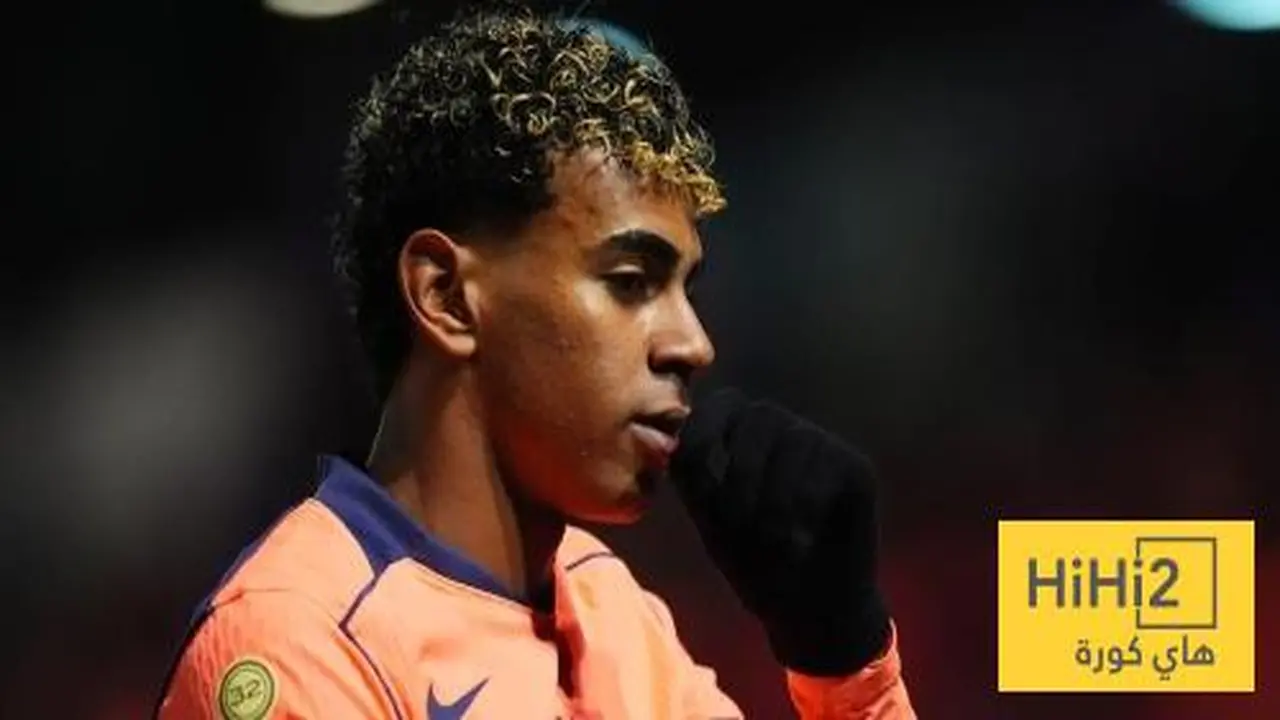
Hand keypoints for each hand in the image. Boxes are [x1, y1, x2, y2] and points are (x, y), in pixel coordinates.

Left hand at [671, 388, 891, 675]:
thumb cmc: (756, 564)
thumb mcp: (711, 518)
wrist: (808, 611)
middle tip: (740, 524)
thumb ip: (693, 474)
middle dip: (740, 472)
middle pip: (758, 416)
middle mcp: (785, 433)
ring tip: (775, 540)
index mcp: (744, 440)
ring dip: (773, 498)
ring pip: (793, 440)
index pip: (722, 403)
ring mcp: (823, 447)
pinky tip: (804, 538)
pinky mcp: (856, 469)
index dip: (704, 427)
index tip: (694, 468)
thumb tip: (659, 434)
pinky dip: (805, 507)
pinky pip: (826, 466)